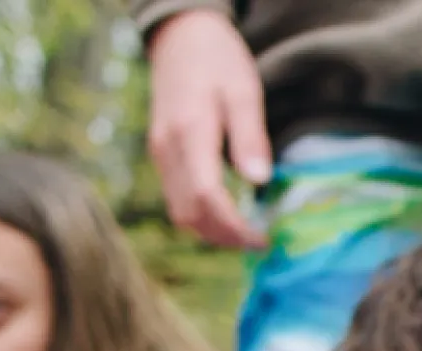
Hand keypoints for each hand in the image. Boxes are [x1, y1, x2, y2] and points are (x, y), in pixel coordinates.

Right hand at [144, 8, 270, 248]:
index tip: (262, 237)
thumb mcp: (244, 90)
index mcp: (190, 130)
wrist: (181, 36)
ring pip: (178, 211)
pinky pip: (176, 197)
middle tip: (258, 241)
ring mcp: (159, 152)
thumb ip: (250, 136)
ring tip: (244, 233)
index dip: (234, 226)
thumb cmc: (218, 60)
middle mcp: (168, 147)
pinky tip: (225, 213)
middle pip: (189, 213)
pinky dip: (200, 215)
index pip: (207, 195)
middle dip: (223, 237)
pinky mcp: (160, 153)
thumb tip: (259, 180)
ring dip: (210, 231)